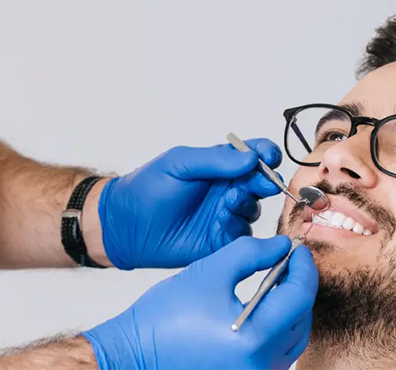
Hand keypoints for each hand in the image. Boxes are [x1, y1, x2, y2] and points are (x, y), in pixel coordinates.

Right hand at [82, 236, 316, 369]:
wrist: (137, 350)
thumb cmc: (165, 315)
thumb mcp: (210, 271)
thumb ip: (250, 253)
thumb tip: (281, 246)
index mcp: (254, 338)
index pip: (298, 297)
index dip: (303, 268)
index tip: (298, 249)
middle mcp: (262, 365)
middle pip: (301, 319)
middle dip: (299, 286)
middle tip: (288, 260)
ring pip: (294, 338)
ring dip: (291, 308)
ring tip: (278, 280)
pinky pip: (278, 353)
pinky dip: (278, 327)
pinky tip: (266, 306)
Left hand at [97, 139, 281, 268]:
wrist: (127, 224)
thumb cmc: (148, 188)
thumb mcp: (179, 163)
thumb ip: (215, 159)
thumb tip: (251, 158)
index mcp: (219, 166)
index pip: (253, 155)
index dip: (265, 153)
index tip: (268, 156)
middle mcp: (227, 189)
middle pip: (261, 182)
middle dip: (265, 181)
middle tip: (260, 182)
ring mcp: (225, 216)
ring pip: (254, 209)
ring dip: (246, 203)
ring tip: (227, 201)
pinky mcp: (220, 241)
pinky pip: (242, 235)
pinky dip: (236, 226)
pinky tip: (220, 221)